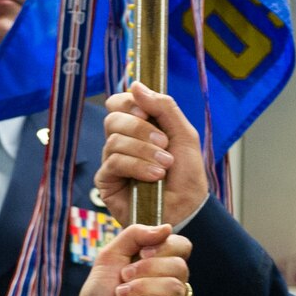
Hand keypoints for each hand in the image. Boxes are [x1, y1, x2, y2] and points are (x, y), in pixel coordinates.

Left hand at [62, 222, 193, 295]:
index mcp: (161, 263)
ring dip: (142, 289)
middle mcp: (173, 281)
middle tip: (124, 278)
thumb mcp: (110, 255)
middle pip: (179, 265)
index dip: (164, 246)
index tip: (140, 254)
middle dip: (147, 270)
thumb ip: (134, 235)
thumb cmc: (100, 295)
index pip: (182, 246)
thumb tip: (166, 228)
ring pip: (175, 287)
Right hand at [96, 82, 210, 228]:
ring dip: (144, 150)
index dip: (129, 103)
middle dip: (140, 129)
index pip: (118, 103)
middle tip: (164, 143)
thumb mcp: (184, 135)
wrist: (188, 209)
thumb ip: (164, 107)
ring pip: (114, 140)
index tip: (147, 112)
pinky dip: (137, 166)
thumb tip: (135, 85)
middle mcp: (121, 142)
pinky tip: (154, 176)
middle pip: (113, 119)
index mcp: (137, 127)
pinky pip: (114, 162)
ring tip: (165, 165)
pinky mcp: (106, 182)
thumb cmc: (186, 175)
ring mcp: (112, 161)